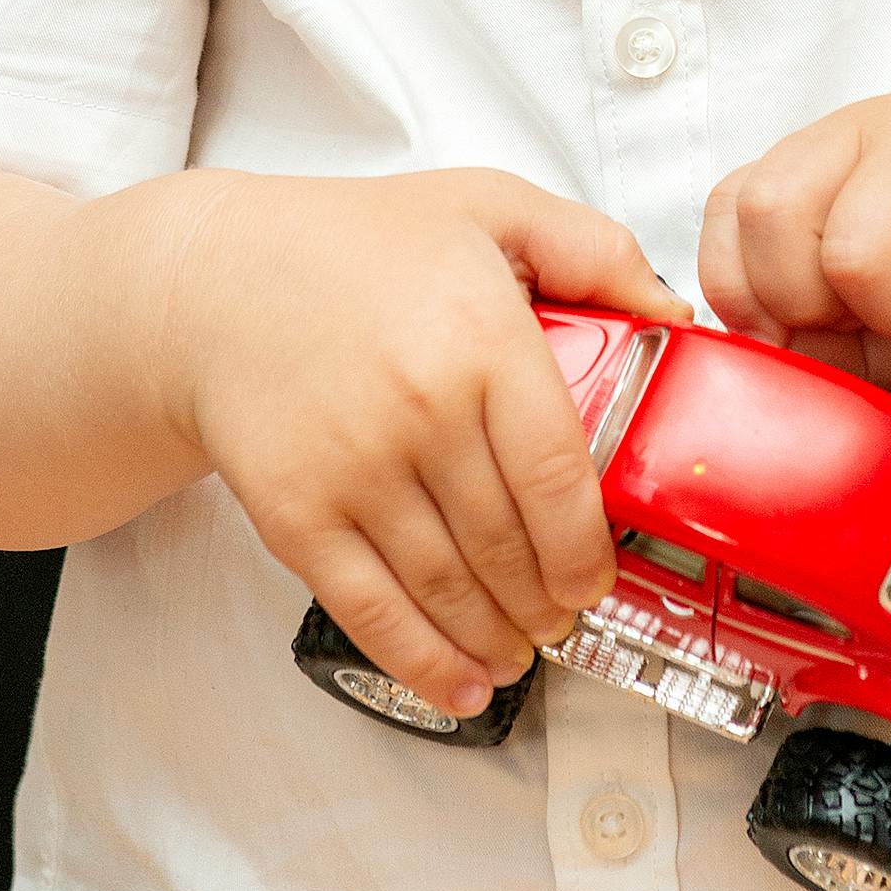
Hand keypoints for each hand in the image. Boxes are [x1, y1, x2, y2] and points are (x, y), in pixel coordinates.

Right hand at [167, 168, 687, 723]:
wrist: (216, 281)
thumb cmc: (357, 243)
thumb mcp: (489, 206)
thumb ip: (594, 250)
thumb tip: (674, 315)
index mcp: (480, 337)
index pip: (559, 474)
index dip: (589, 546)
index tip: (601, 573)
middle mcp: (421, 410)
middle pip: (510, 544)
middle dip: (549, 600)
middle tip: (565, 613)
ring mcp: (355, 470)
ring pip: (450, 587)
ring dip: (498, 636)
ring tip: (523, 646)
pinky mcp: (297, 514)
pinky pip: (372, 608)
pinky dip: (424, 662)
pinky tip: (461, 683)